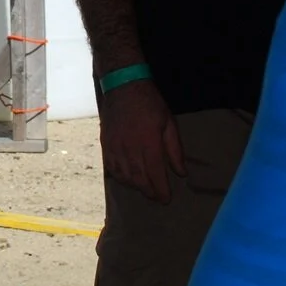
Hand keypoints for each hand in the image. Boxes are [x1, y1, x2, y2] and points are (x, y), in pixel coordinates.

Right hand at [98, 78, 185, 203]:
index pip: (155, 175)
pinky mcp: (105, 144)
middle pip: (139, 180)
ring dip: (135, 186)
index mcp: (149, 144)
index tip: (166, 199)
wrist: (122, 86)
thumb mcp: (169, 123)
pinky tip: (127, 178)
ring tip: (144, 188)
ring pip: (124, 176)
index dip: (161, 191)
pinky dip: (120, 177)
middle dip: (149, 192)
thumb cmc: (150, 103)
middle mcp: (130, 149)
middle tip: (157, 197)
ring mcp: (115, 147)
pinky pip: (111, 168)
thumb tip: (181, 173)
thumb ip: (175, 150)